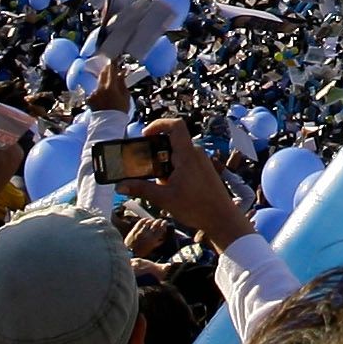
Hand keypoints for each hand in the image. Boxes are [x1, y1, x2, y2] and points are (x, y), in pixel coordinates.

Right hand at [151, 132, 252, 249]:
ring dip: (165, 164)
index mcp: (188, 155)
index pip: (175, 125)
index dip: (158, 124)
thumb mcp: (164, 198)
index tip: (145, 134)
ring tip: (160, 183)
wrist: (222, 219)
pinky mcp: (204, 170)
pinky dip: (174, 170)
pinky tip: (171, 188)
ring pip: (178, 154)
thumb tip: (121, 185)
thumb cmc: (197, 208)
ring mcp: (201, 161)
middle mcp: (196, 153)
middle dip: (157, 153)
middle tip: (147, 167)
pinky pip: (186, 162)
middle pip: (172, 142)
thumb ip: (141, 189)